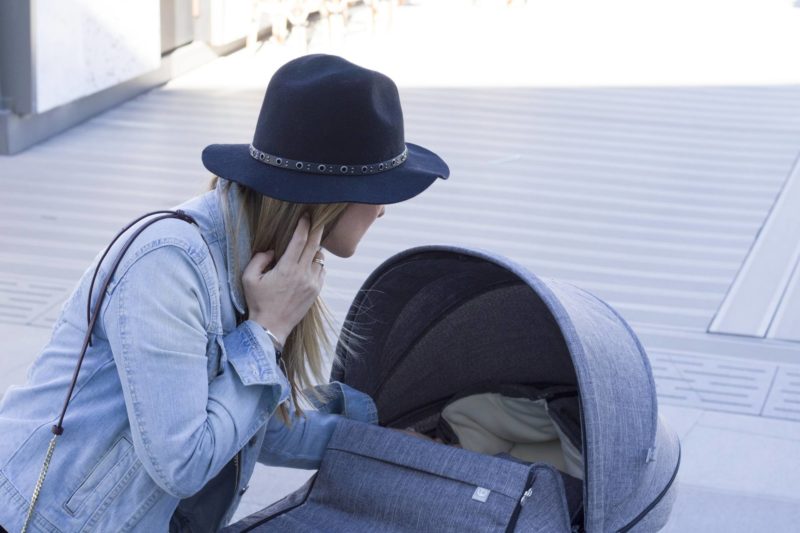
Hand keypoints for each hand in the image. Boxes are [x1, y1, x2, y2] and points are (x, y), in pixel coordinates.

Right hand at [242, 215, 324, 343]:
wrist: (270, 328)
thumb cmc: (258, 303)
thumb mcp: (249, 278)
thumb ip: (258, 259)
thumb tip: (272, 251)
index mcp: (287, 268)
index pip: (300, 240)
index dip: (304, 225)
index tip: (306, 215)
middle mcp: (303, 274)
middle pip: (315, 245)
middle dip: (317, 230)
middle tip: (318, 220)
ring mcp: (312, 283)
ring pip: (319, 259)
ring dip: (315, 251)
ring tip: (308, 247)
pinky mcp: (316, 292)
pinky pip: (321, 272)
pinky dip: (316, 266)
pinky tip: (308, 265)